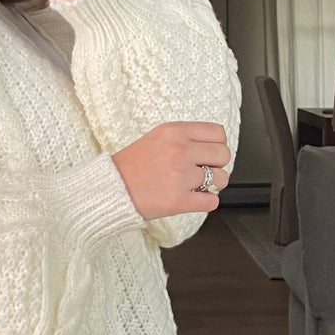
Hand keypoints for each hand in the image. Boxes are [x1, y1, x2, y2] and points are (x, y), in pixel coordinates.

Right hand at [111, 122, 232, 219]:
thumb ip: (185, 139)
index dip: (216, 145)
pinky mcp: (179, 201)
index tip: (209, 153)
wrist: (110, 188)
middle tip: (202, 170)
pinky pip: (212, 201)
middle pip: (224, 155)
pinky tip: (192, 199)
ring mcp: (181, 176)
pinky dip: (206, 202)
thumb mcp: (157, 138)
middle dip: (217, 165)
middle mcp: (180, 151)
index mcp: (175, 132)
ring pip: (222, 179)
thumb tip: (213, 147)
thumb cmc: (131, 165)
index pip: (218, 133)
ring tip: (195, 186)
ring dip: (213, 185)